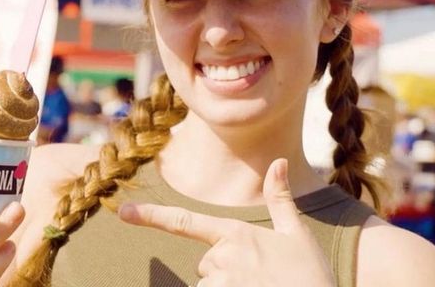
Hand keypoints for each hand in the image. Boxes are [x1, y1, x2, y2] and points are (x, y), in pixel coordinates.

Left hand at [119, 159, 334, 286]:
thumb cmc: (311, 276)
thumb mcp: (297, 235)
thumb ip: (280, 200)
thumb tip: (278, 161)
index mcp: (236, 235)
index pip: (185, 222)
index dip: (151, 216)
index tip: (123, 212)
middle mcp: (223, 258)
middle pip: (205, 266)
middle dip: (225, 274)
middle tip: (260, 279)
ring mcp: (221, 284)